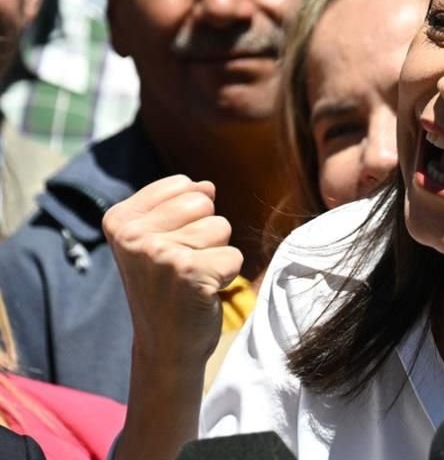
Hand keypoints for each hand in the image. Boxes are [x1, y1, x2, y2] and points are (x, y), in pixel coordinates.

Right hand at [104, 175, 241, 364]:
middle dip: (206, 232)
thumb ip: (178, 205)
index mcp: (119, 219)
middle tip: (184, 266)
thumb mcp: (159, 239)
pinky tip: (204, 292)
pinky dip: (228, 275)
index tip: (169, 249)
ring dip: (216, 254)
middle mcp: (132, 234)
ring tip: (192, 279)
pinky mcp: (189, 272)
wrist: (165, 348)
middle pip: (203, 201)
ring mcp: (158, 253)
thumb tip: (207, 185)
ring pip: (221, 226)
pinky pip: (234, 256)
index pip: (182, 185)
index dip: (188, 217)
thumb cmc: (167, 289)